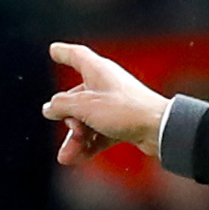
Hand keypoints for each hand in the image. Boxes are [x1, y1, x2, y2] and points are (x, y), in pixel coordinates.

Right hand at [42, 41, 171, 164]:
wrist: (159, 129)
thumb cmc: (126, 110)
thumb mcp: (84, 106)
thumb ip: (62, 105)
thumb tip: (49, 109)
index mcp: (97, 70)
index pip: (76, 56)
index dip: (64, 53)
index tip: (54, 50)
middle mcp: (106, 85)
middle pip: (77, 98)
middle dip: (68, 118)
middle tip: (71, 131)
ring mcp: (115, 105)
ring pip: (87, 120)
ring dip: (76, 138)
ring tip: (66, 156)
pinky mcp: (124, 123)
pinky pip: (100, 133)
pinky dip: (89, 145)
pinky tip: (76, 158)